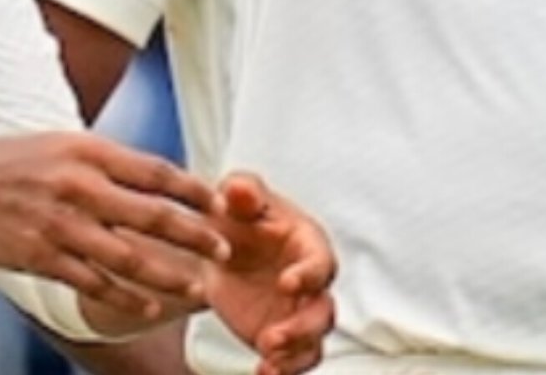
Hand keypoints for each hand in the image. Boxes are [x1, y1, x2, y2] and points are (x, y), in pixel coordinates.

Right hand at [0, 134, 229, 320]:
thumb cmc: (24, 159)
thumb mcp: (73, 143)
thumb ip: (115, 163)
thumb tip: (164, 178)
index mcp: (94, 153)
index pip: (157, 172)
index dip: (193, 189)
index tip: (222, 203)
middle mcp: (81, 188)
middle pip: (151, 215)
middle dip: (194, 234)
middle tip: (224, 249)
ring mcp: (61, 226)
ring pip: (126, 256)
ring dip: (167, 273)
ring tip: (197, 285)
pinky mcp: (41, 258)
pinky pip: (91, 283)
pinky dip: (124, 297)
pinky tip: (150, 305)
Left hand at [201, 174, 336, 374]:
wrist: (221, 249)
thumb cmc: (238, 217)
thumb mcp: (237, 199)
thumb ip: (242, 191)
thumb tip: (238, 189)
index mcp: (308, 245)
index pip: (321, 263)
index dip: (309, 274)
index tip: (286, 282)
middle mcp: (311, 283)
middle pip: (324, 311)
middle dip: (302, 328)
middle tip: (270, 339)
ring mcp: (298, 313)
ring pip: (314, 341)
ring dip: (295, 355)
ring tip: (267, 361)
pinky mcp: (282, 338)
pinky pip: (294, 361)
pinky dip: (283, 372)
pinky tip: (261, 374)